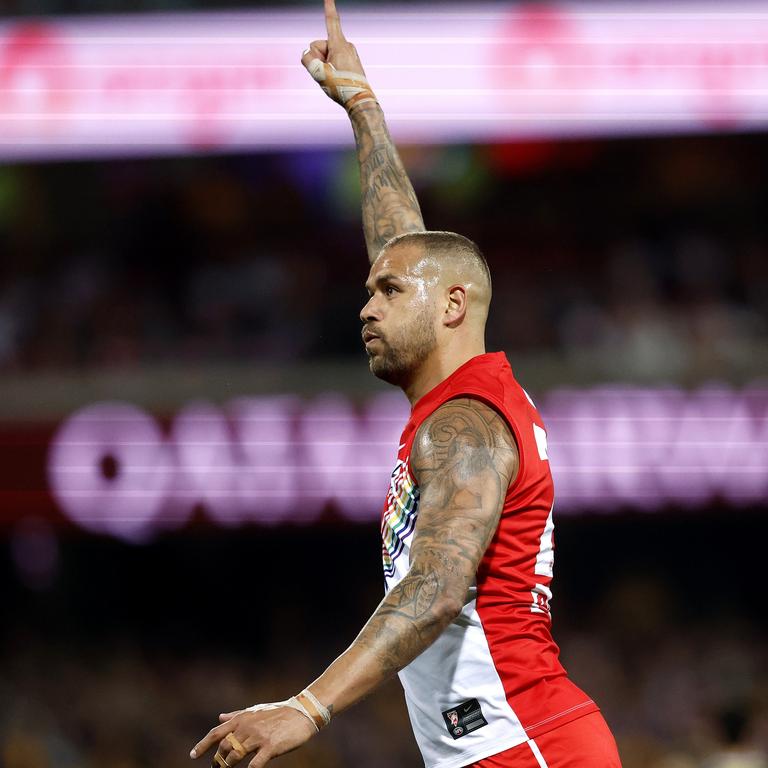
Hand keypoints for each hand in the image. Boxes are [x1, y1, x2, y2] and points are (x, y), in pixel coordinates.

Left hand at [190, 705, 315, 767]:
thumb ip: (236, 715)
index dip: (202, 744)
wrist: (302, 712)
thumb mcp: (255, 710)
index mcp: (242, 718)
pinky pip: (255, 764)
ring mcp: (258, 737)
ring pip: (234, 756)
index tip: (192, 755)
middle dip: (217, 761)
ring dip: (228, 767)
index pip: (216, 732)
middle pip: (223, 747)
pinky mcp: (270, 747)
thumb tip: (220, 717)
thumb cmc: (279, 712)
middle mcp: (247, 727)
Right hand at [301, 0, 375, 110]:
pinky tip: (338, 80)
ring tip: (335, 79)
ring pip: (326, 55)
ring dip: (325, 65)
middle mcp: (346, 45)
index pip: (331, 21)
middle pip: (320, 45)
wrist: (360, 101)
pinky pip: (333, 61)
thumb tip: (308, 54)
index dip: (329, 8)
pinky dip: (331, 69)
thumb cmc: (340, 88)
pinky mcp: (351, 61)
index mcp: (339, 44)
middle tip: (328, 74)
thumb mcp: (318, 74)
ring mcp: (349, 53)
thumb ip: (307, 59)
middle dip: (318, 58)